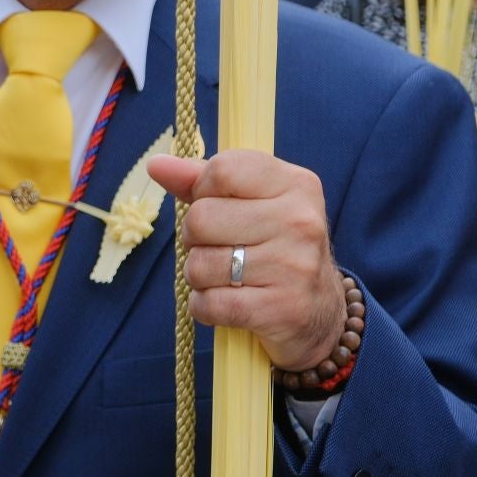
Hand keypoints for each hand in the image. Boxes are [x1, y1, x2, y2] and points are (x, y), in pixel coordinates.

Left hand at [148, 150, 345, 371]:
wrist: (320, 311)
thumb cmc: (272, 246)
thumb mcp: (249, 202)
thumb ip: (201, 179)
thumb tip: (157, 165)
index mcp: (295, 185)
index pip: (221, 170)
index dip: (202, 191)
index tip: (218, 207)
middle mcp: (301, 221)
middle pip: (200, 219)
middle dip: (194, 238)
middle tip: (220, 249)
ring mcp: (294, 267)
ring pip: (199, 265)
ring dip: (199, 276)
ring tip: (226, 277)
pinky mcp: (282, 310)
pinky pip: (209, 304)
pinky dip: (205, 307)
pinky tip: (227, 303)